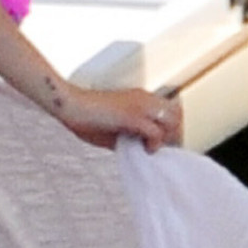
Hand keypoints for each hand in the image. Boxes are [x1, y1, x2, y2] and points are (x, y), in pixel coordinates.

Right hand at [53, 84, 183, 151]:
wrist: (70, 105)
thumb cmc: (86, 117)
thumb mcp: (113, 129)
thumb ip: (129, 136)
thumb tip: (140, 150)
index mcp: (140, 97)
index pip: (171, 109)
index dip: (170, 128)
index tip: (162, 143)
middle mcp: (144, 98)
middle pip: (177, 113)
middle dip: (173, 133)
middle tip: (159, 147)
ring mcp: (140, 106)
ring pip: (172, 120)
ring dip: (166, 137)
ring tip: (152, 147)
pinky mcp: (133, 116)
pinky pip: (156, 132)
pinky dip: (154, 144)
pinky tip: (145, 149)